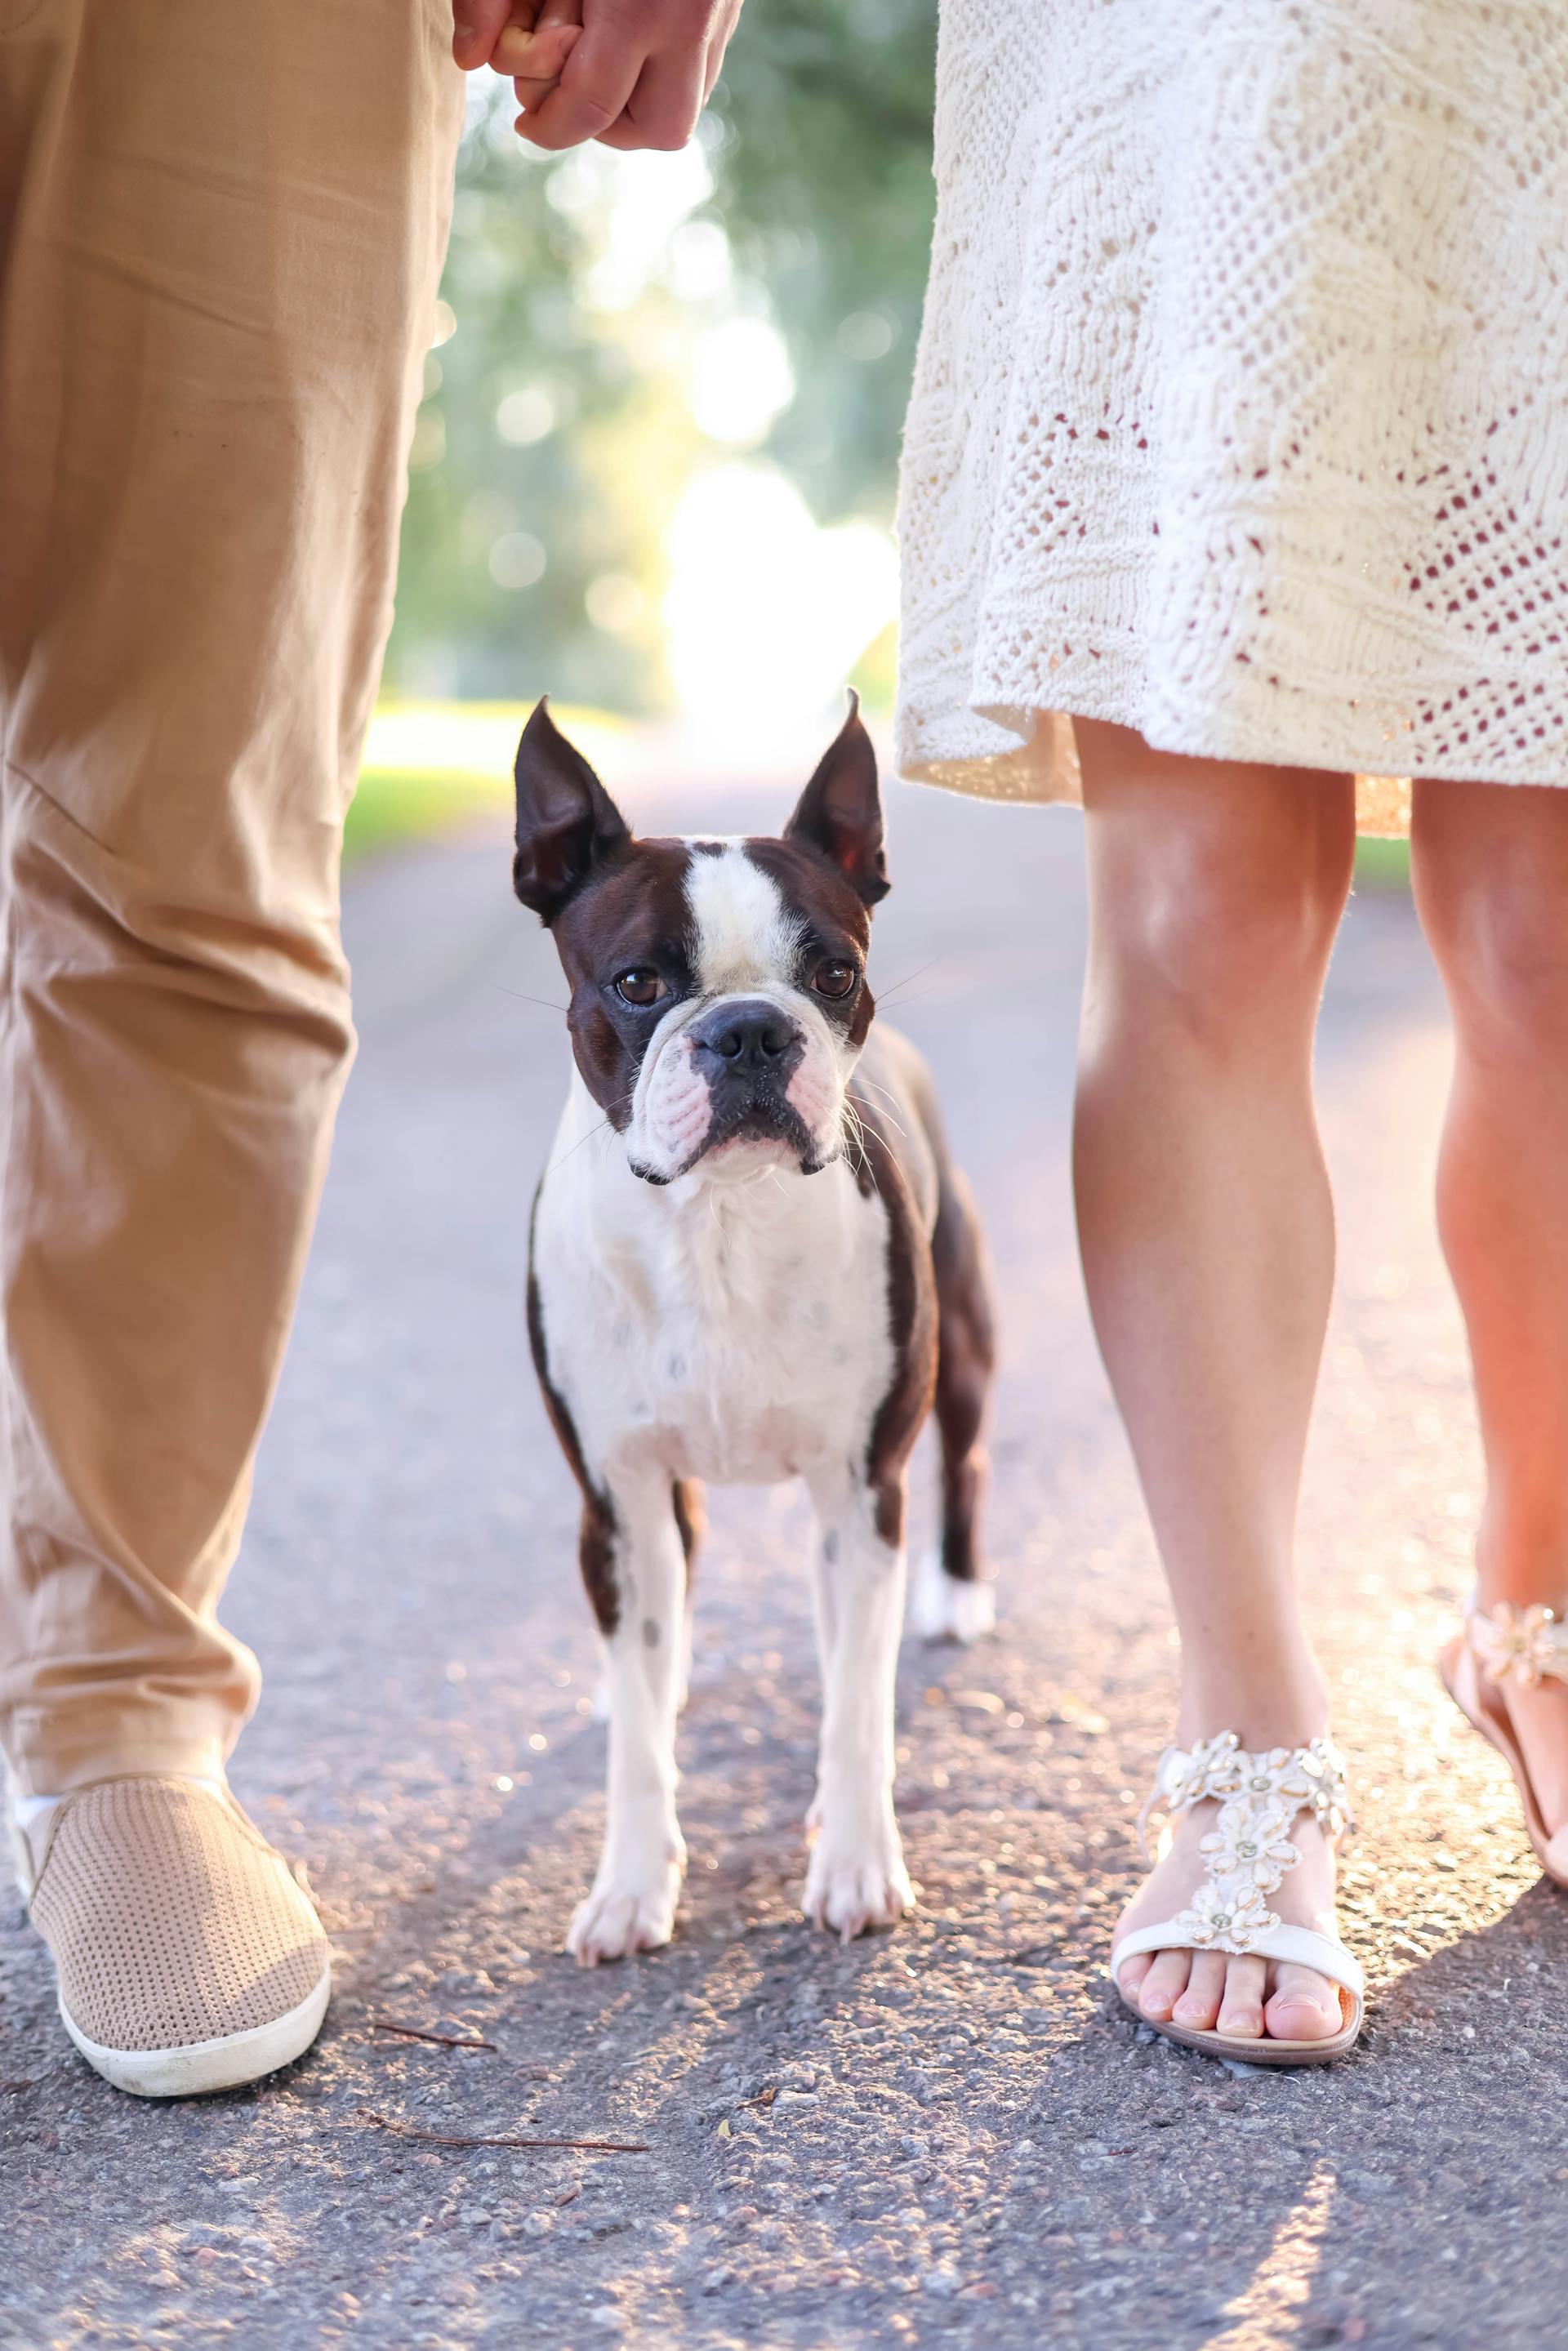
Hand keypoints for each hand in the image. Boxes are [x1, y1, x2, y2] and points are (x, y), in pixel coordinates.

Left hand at [451, 1, 743, 154]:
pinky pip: (698, 69)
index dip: (550, 127)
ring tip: (601, 63)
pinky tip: (629, 36)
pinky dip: (660, 68)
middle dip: (609, 127)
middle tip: (573, 93)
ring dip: (638, 103)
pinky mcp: (732, 8)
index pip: (593, 107)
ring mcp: (722, 17)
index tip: (526, 125)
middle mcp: (694, 19)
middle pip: (658, 131)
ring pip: (685, 108)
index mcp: (645, 7)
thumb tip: (469, 61)